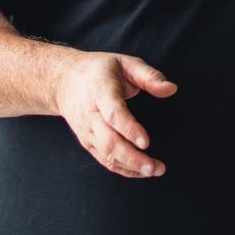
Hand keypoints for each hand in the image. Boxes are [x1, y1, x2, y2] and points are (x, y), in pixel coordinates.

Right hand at [53, 51, 176, 178]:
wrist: (63, 81)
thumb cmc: (99, 70)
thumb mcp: (125, 63)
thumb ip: (149, 76)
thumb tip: (172, 89)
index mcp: (100, 91)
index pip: (113, 114)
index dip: (129, 129)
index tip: (146, 142)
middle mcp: (90, 115)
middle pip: (109, 141)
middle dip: (132, 157)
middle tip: (154, 167)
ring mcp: (87, 131)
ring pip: (106, 154)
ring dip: (130, 166)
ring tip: (154, 170)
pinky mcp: (87, 142)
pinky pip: (104, 160)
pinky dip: (123, 169)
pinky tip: (141, 172)